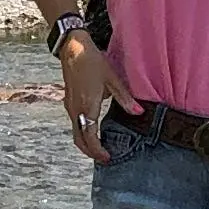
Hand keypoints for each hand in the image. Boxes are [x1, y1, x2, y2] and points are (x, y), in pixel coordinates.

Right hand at [60, 36, 141, 164]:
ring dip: (85, 143)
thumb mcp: (112, 79)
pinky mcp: (69, 102)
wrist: (72, 49)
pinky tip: (93, 131)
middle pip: (79, 139)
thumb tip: (139, 112)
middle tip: (104, 158)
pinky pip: (74, 124)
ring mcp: (70, 106)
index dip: (98, 150)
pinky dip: (82, 133)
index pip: (89, 137)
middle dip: (90, 152)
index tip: (107, 158)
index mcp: (87, 106)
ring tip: (100, 148)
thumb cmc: (92, 62)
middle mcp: (75, 110)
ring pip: (75, 132)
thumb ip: (125, 98)